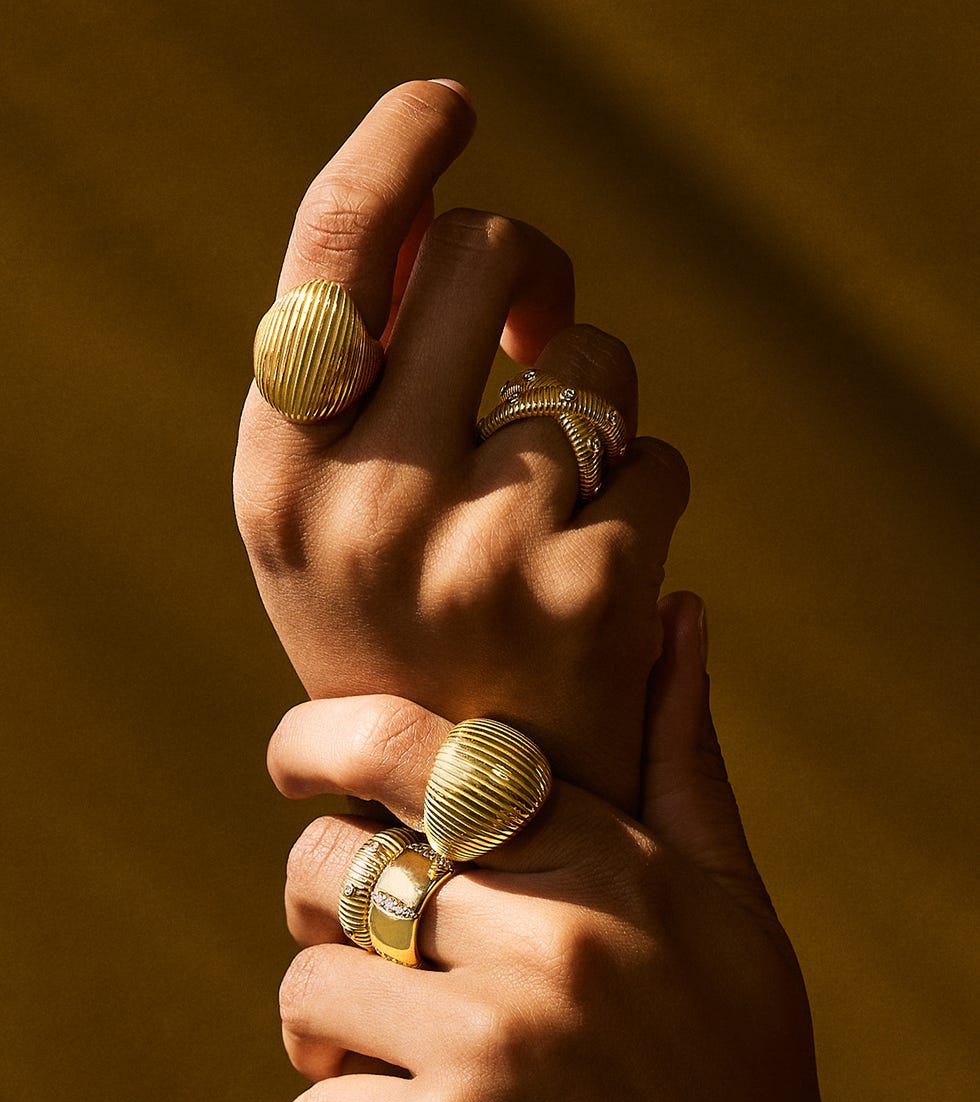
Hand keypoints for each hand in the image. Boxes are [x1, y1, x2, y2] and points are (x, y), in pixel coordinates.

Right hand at [234, 80, 688, 813]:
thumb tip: (460, 237)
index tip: (446, 108)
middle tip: (533, 326)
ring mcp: (483, 544)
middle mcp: (366, 500)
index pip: (328, 255)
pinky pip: (658, 458)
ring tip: (552, 514)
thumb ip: (367, 387)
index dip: (389, 154)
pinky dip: (644, 498)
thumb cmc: (406, 650)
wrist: (474, 821)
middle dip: (531, 273)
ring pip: (592, 360)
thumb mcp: (334, 525)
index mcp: (284, 476)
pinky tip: (603, 583)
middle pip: (485, 256)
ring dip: (593, 411)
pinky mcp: (596, 586)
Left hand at [269, 595, 869, 1101]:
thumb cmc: (735, 1061)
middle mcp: (541, 946)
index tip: (294, 758)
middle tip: (370, 938)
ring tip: (396, 1051)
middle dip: (327, 900)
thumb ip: (681, 756)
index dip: (320, 739)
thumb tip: (680, 612)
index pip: (414, 755)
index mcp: (602, 867)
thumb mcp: (726, 902)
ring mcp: (485, 1054)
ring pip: (305, 995)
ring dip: (329, 1030)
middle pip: (330, 869)